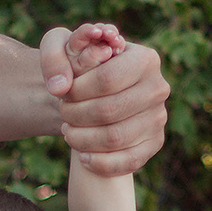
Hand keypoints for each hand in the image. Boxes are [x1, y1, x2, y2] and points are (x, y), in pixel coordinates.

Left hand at [40, 25, 166, 174]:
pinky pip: (130, 161)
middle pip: (110, 110)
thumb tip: (59, 87)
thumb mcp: (61, 46)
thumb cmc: (80, 66)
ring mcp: (159, 117)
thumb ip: (53, 57)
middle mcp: (158, 87)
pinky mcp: (155, 142)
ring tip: (68, 131)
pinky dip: (101, 164)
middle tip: (63, 113)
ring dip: (83, 139)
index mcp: (145, 58)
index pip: (107, 79)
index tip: (63, 95)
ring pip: (116, 138)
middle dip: (77, 115)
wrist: (98, 91)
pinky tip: (83, 158)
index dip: (77, 92)